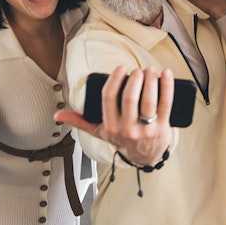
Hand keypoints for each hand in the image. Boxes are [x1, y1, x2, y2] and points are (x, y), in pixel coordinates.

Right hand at [53, 66, 173, 166]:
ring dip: (150, 81)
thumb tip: (58, 115)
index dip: (115, 80)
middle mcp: (127, 129)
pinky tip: (166, 74)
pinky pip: (166, 104)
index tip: (121, 69)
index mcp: (109, 127)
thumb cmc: (121, 138)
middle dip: (134, 79)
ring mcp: (146, 129)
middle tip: (138, 70)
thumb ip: (80, 122)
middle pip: (130, 98)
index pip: (108, 98)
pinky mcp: (163, 127)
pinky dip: (167, 86)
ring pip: (149, 100)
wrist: (144, 156)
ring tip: (150, 70)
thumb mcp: (99, 132)